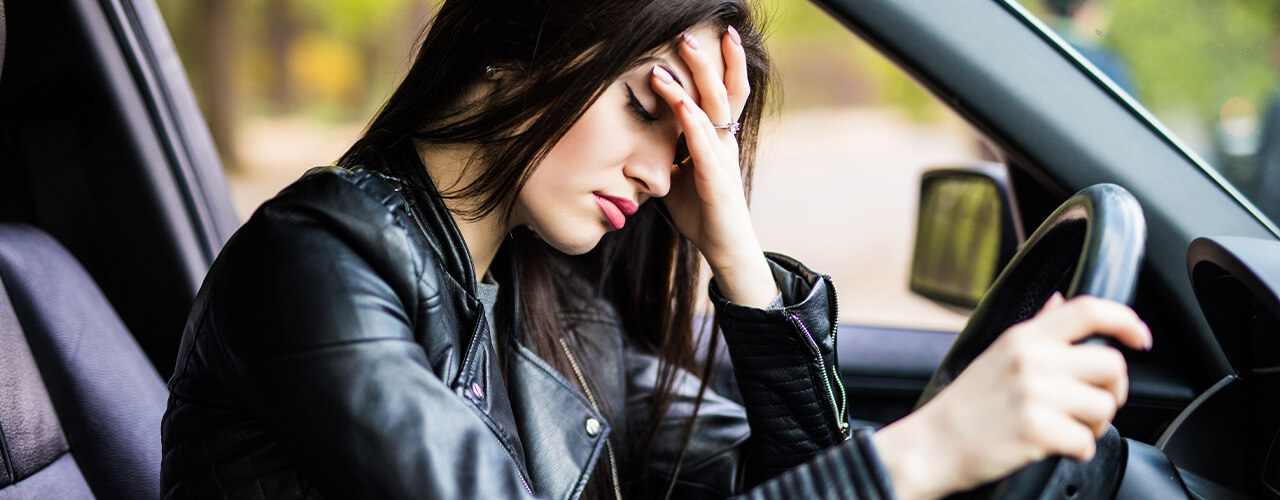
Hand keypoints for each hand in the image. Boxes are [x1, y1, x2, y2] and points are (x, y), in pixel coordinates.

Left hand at [649, 26, 776, 306]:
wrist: (725, 250)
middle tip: (689, 34)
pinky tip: (681, 105)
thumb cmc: (702, 214)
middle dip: (709, 60)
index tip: (701, 38)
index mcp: (717, 141)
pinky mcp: (718, 181)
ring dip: (697, 78)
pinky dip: (692, 122)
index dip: (715, 66)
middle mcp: (725, 144)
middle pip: (724, 91)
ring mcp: (724, 160)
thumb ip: (664, 154)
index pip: (721, 95)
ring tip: (682, 51)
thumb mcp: (677, 177)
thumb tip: (637, 140)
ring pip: (713, 109)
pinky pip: (705, 146)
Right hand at [872, 294, 1152, 499]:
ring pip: (1104, 408)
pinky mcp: (1036, 430)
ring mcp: (1034, 394)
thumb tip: (1060, 302)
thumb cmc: (964, 406)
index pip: (1088, 310)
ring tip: (1067, 430)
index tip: (1141, 338)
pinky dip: (1077, 452)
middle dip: (1111, 392)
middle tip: (1091, 406)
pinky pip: (1086, 442)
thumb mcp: (996, 354)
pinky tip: (1054, 447)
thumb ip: (1035, 329)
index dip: (1126, 320)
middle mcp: (1031, 360)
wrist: (930, 446)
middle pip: (1112, 366)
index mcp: (1023, 338)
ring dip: (1094, 426)